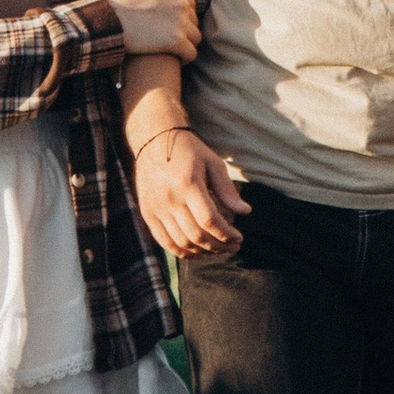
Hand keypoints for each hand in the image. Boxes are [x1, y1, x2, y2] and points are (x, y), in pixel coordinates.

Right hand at [107, 0, 199, 60]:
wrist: (107, 22)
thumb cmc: (119, 0)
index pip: (190, 3)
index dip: (180, 14)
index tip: (168, 23)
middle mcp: (181, 3)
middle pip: (194, 20)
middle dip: (184, 28)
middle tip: (167, 36)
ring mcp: (180, 22)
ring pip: (195, 37)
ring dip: (186, 43)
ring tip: (172, 49)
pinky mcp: (176, 41)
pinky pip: (191, 53)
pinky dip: (185, 57)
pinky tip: (177, 59)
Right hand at [132, 124, 248, 253]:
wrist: (154, 141)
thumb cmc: (189, 151)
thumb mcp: (212, 163)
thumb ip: (227, 190)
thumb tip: (245, 212)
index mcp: (187, 184)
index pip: (209, 220)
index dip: (226, 234)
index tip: (239, 238)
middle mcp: (169, 199)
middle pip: (196, 235)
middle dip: (219, 246)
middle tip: (234, 247)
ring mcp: (156, 208)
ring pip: (181, 242)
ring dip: (203, 251)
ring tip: (219, 249)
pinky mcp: (148, 213)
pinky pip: (164, 241)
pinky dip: (182, 252)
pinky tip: (197, 251)